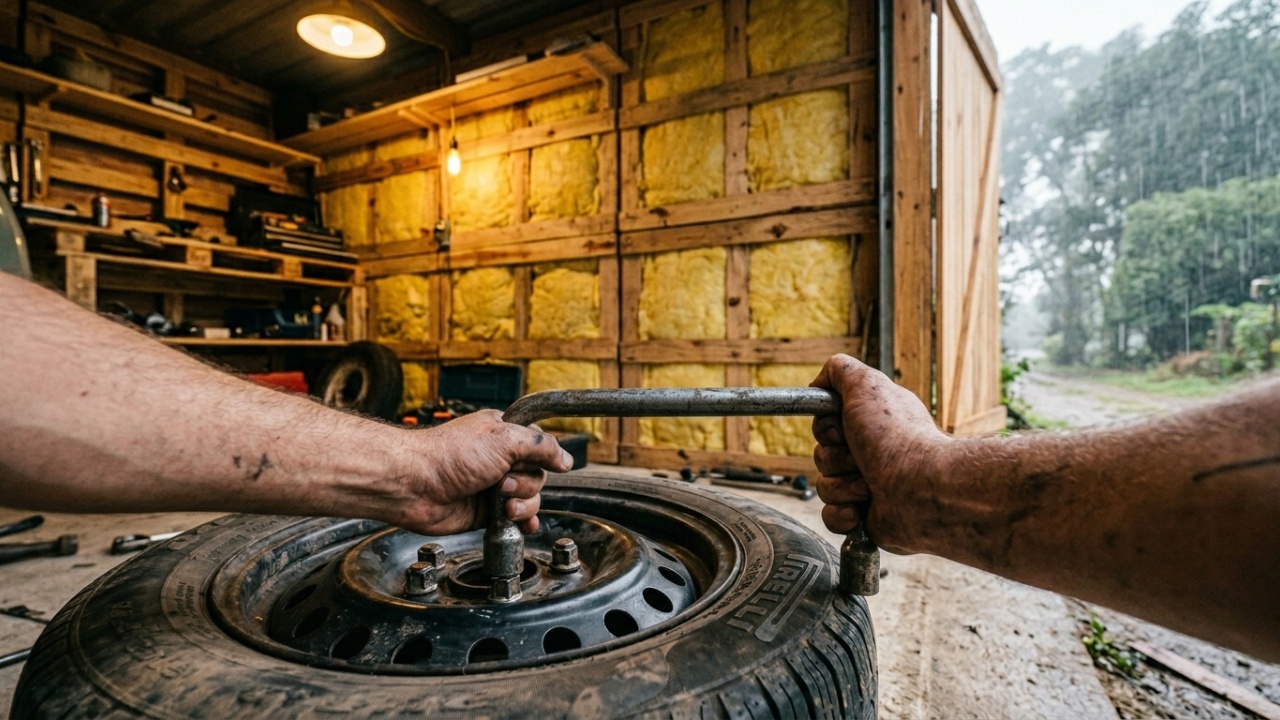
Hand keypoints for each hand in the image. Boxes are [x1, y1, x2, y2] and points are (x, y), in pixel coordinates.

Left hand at [391, 410, 573, 535]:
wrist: (415, 485)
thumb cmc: (448, 455)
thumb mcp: (504, 438)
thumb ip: (540, 446)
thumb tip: (566, 459)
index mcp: (503, 434)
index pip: (540, 446)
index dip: (542, 457)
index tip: (543, 464)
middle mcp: (499, 459)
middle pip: (537, 475)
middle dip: (525, 484)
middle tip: (502, 483)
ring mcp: (492, 486)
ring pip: (530, 498)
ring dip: (522, 504)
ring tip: (502, 505)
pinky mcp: (485, 512)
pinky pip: (515, 519)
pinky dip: (523, 522)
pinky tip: (523, 524)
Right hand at [810, 354, 951, 553]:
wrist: (923, 490)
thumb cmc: (899, 438)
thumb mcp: (867, 386)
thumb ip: (841, 371)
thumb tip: (820, 381)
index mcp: (872, 425)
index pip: (826, 426)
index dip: (827, 428)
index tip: (842, 426)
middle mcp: (871, 453)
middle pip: (822, 455)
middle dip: (836, 458)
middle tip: (862, 458)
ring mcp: (868, 487)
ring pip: (824, 486)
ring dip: (842, 486)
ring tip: (871, 486)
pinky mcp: (865, 517)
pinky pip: (831, 516)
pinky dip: (842, 514)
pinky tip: (862, 511)